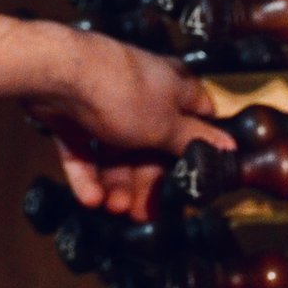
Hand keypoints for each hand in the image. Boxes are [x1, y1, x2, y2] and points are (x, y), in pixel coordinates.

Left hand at [25, 28, 234, 221]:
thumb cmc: (121, 93)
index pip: (198, 120)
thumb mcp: (167, 124)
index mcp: (174, 87)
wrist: (57, 74)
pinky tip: (90, 198)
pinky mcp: (74, 115)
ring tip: (111, 208)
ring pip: (118, 152)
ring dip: (116, 184)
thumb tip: (231, 144)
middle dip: (146, 181)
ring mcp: (106, 104)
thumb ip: (196, 139)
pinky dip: (88, 175)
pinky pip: (86, 150)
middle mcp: (143, 93)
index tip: (190, 181)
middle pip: (153, 145)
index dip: (196, 150)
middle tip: (141, 213)